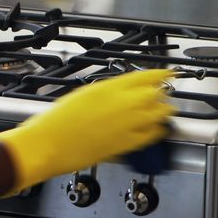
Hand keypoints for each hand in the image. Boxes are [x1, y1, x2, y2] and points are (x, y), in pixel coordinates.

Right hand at [0, 69, 174, 194]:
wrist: (49, 144)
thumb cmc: (57, 121)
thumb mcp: (82, 94)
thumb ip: (107, 91)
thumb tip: (121, 91)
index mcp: (110, 87)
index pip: (147, 76)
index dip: (162, 74)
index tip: (168, 73)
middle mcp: (123, 104)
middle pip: (157, 94)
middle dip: (162, 93)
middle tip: (163, 93)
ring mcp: (127, 124)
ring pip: (158, 114)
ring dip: (162, 111)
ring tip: (163, 110)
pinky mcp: (126, 144)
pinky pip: (152, 135)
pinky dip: (157, 130)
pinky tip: (158, 129)